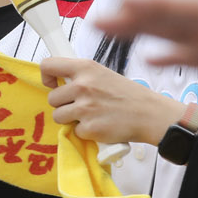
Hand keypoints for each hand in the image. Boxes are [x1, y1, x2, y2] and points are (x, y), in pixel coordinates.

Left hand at [40, 57, 182, 145]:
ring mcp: (85, 108)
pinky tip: (100, 125)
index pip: (48, 65)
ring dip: (70, 119)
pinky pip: (75, 131)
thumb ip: (80, 76)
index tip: (53, 84)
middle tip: (82, 105)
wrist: (150, 114)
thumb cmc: (127, 94)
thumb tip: (58, 82)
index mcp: (85, 68)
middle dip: (63, 104)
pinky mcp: (89, 128)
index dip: (47, 77)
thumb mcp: (103, 74)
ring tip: (91, 115)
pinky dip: (85, 132)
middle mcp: (82, 86)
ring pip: (58, 116)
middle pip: (52, 98)